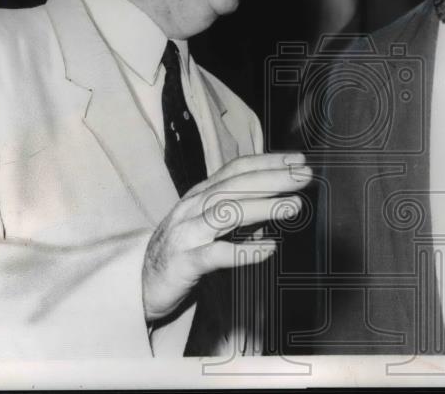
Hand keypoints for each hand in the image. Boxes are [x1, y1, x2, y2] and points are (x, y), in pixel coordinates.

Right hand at [141, 152, 310, 322]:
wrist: (140, 285)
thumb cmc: (183, 251)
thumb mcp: (211, 226)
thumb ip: (240, 214)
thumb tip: (277, 204)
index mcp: (200, 195)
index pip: (236, 169)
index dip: (267, 162)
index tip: (298, 160)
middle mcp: (192, 208)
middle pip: (234, 186)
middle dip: (272, 178)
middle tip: (304, 176)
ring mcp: (185, 234)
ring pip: (225, 213)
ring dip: (263, 207)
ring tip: (294, 207)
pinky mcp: (183, 263)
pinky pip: (215, 254)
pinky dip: (244, 251)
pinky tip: (269, 249)